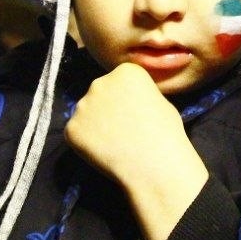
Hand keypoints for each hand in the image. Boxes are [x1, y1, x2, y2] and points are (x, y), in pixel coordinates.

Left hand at [65, 63, 208, 239]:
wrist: (154, 166)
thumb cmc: (169, 137)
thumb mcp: (162, 106)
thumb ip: (141, 98)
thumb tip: (130, 103)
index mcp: (127, 72)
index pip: (121, 80)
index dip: (127, 100)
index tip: (135, 116)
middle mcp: (100, 83)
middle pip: (100, 94)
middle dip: (107, 110)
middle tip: (122, 134)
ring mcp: (83, 105)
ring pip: (86, 114)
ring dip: (95, 127)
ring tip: (114, 147)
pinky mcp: (72, 128)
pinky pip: (77, 134)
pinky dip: (85, 145)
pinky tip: (103, 156)